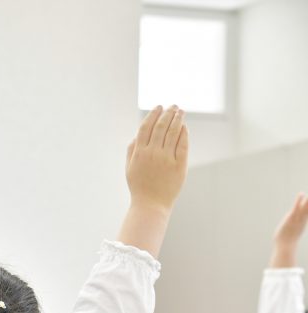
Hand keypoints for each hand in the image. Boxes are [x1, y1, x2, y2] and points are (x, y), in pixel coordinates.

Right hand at [117, 105, 188, 257]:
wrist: (151, 204)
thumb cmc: (139, 186)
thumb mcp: (129, 168)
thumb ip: (131, 150)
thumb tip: (137, 134)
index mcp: (138, 153)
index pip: (146, 127)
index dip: (152, 114)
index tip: (159, 106)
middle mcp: (152, 153)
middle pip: (161, 126)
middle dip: (168, 113)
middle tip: (173, 106)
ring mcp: (166, 159)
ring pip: (173, 132)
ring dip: (177, 119)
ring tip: (180, 111)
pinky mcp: (179, 165)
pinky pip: (182, 144)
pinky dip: (183, 133)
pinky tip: (184, 127)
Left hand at [270, 193, 307, 267]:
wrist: (285, 247)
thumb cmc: (286, 242)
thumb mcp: (291, 234)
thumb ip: (293, 231)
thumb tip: (291, 234)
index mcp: (301, 222)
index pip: (307, 212)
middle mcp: (301, 220)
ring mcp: (297, 219)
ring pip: (305, 207)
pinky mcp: (291, 218)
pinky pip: (296, 208)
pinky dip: (298, 200)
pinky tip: (301, 194)